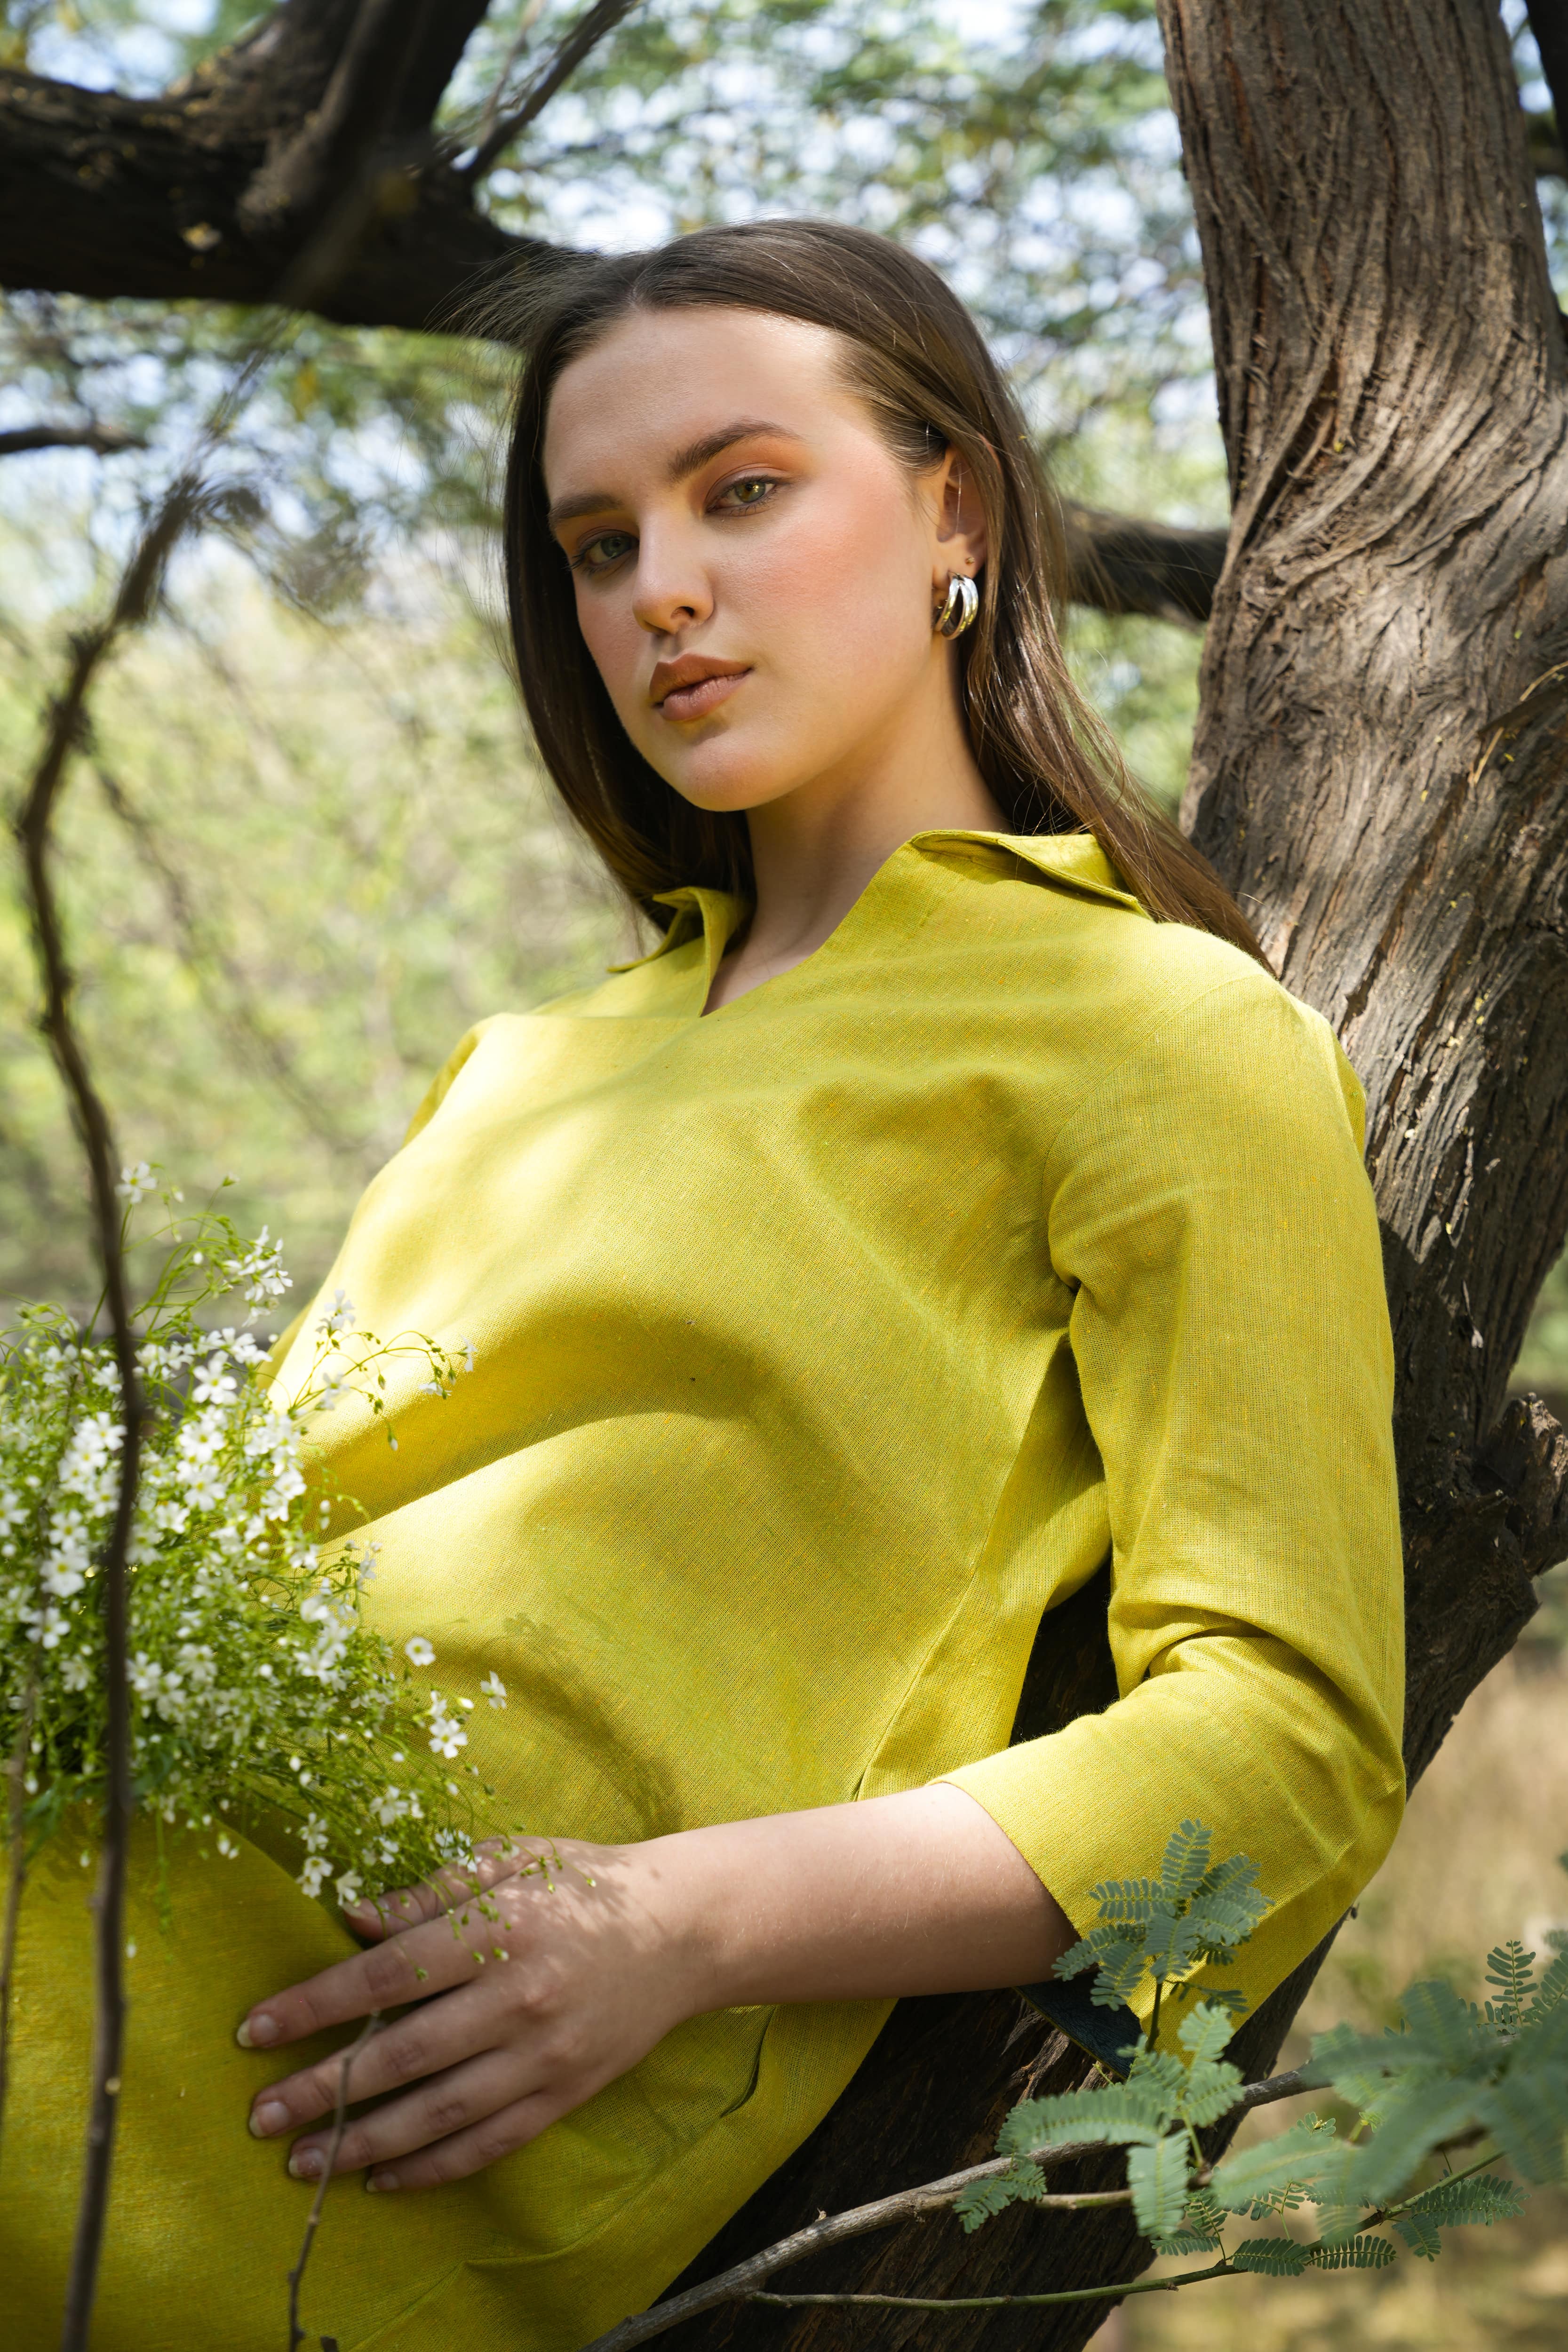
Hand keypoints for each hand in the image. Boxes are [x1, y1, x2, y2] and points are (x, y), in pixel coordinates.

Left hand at [241, 1835, 702, 2193]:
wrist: (681, 1927)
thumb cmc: (582, 1884)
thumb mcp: (510, 1860)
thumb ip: (431, 1890)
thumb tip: (352, 1916)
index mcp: (499, 1929)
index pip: (388, 1973)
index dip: (317, 2003)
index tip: (255, 2029)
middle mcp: (519, 1997)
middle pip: (403, 2052)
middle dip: (323, 2087)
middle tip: (259, 2115)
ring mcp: (544, 2054)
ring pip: (439, 2111)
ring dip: (363, 2139)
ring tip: (302, 2160)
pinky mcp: (566, 2092)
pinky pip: (489, 2142)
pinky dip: (433, 2167)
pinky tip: (383, 2178)